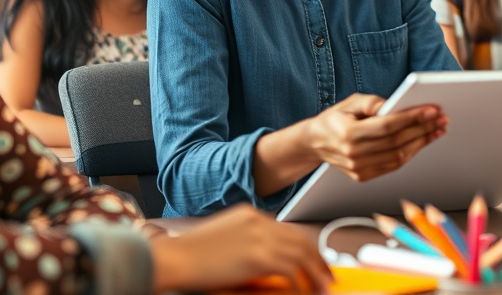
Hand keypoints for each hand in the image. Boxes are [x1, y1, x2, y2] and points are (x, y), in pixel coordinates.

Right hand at [150, 204, 331, 292]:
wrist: (175, 257)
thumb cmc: (190, 254)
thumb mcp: (223, 238)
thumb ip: (246, 242)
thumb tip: (266, 260)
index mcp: (249, 214)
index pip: (286, 229)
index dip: (303, 246)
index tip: (311, 260)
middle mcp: (258, 220)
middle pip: (299, 238)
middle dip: (316, 258)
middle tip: (326, 275)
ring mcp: (260, 236)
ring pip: (302, 252)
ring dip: (316, 271)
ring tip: (323, 285)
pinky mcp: (259, 255)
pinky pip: (292, 269)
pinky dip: (301, 282)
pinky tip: (303, 292)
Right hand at [307, 93, 447, 181]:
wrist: (315, 143)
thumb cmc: (335, 118)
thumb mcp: (350, 103)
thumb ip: (372, 102)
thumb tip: (396, 104)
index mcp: (348, 133)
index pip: (387, 126)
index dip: (412, 118)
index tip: (432, 110)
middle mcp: (353, 154)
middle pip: (397, 142)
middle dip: (423, 129)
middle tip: (442, 119)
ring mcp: (359, 168)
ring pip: (399, 156)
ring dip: (421, 142)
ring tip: (437, 130)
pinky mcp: (364, 176)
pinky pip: (393, 166)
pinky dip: (411, 154)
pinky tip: (422, 142)